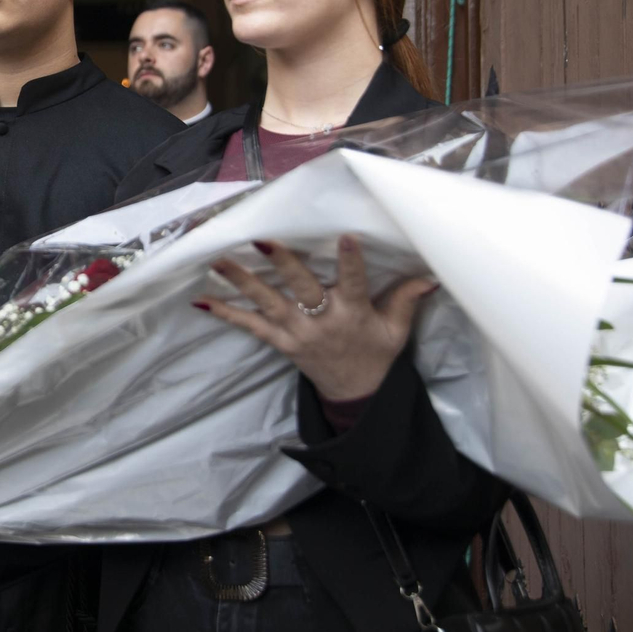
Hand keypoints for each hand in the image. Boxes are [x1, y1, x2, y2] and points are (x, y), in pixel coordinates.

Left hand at [195, 236, 436, 401]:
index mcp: (354, 314)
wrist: (356, 395)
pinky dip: (225, 313)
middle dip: (283, 264)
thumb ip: (407, 299)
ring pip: (267, 304)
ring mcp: (297, 333)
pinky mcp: (280, 343)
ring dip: (241, 281)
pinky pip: (249, 326)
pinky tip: (201, 299)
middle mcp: (322, 322)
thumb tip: (431, 274)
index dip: (351, 261)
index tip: (346, 237)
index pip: (354, 283)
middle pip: (301, 289)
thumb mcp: (396, 330)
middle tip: (263, 240)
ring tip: (218, 260)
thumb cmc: (376, 354)